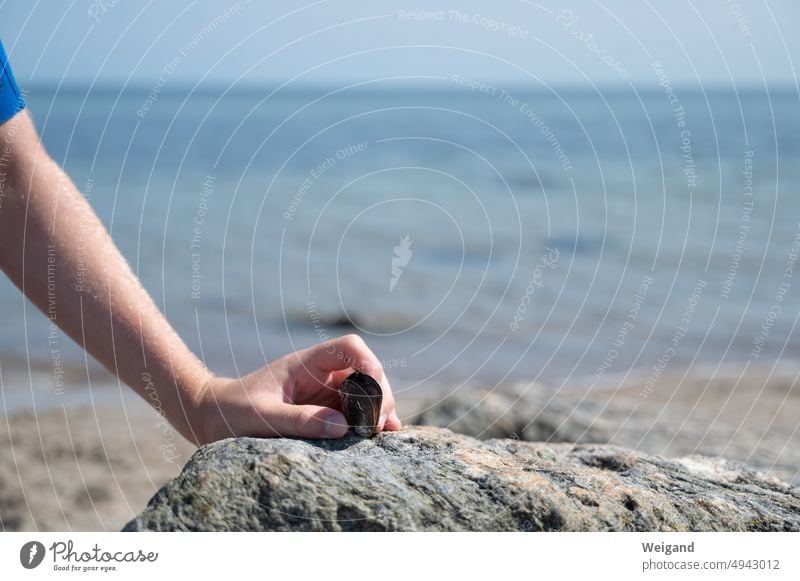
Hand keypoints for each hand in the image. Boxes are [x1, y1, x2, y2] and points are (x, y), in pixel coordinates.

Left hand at [191, 334, 401, 443]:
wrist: (214, 420)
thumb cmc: (232, 411)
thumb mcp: (262, 417)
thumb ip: (299, 420)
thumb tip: (342, 426)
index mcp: (306, 364)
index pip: (348, 347)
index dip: (368, 361)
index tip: (374, 387)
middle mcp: (321, 374)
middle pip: (367, 371)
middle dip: (379, 394)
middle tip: (379, 425)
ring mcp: (326, 393)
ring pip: (367, 393)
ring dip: (379, 409)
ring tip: (382, 433)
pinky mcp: (326, 413)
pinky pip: (357, 413)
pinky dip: (371, 422)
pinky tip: (382, 436)